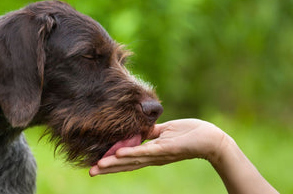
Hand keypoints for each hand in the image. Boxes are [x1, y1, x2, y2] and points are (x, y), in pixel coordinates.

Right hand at [89, 119, 225, 175]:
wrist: (211, 138)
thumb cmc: (189, 134)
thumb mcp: (165, 132)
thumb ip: (150, 133)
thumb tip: (138, 130)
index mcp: (151, 153)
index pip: (128, 159)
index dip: (112, 163)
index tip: (96, 165)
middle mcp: (152, 157)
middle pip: (127, 164)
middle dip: (108, 168)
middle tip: (90, 173)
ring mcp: (159, 154)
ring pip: (133, 160)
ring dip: (115, 163)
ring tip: (99, 165)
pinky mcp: (167, 150)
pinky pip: (147, 152)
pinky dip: (133, 153)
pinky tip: (120, 154)